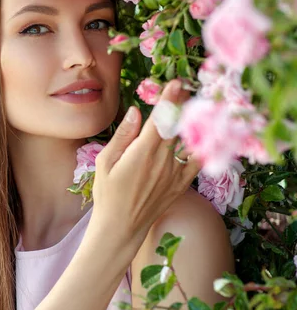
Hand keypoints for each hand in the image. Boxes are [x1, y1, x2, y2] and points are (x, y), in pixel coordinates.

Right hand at [90, 80, 200, 238]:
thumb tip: (135, 112)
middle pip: (177, 126)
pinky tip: (204, 136)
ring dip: (192, 122)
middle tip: (187, 87)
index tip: (176, 83)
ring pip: (189, 141)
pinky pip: (196, 162)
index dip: (169, 99)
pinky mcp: (180, 185)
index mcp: (142, 153)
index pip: (160, 119)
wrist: (120, 226)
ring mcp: (174, 173)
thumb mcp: (105, 162)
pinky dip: (201, 147)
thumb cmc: (107, 193)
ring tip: (195, 107)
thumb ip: (123, 136)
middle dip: (182, 105)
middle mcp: (162, 161)